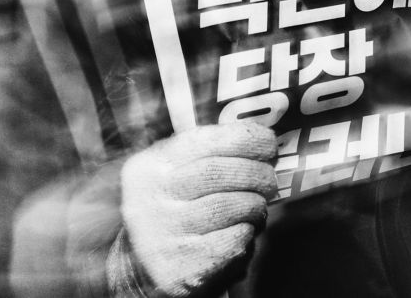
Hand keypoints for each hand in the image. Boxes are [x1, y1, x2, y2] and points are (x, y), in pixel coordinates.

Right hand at [120, 121, 277, 295]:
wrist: (142, 271)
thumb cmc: (172, 213)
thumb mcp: (175, 173)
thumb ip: (211, 153)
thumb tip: (260, 139)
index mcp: (151, 166)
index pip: (204, 141)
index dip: (245, 139)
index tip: (267, 144)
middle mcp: (151, 199)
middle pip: (219, 173)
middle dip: (257, 173)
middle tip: (268, 181)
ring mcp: (164, 236)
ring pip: (232, 206)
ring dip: (256, 206)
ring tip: (255, 209)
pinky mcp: (183, 269)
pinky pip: (235, 240)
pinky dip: (248, 233)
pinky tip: (243, 232)